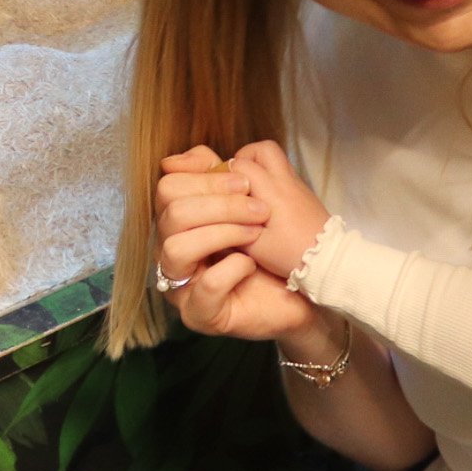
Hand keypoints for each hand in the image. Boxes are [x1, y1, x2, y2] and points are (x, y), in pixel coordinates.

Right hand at [154, 146, 321, 341]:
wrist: (303, 293)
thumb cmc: (275, 247)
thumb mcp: (247, 200)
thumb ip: (216, 174)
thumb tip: (182, 156)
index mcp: (180, 222)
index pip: (168, 188)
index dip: (206, 179)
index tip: (246, 183)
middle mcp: (173, 251)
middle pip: (171, 214)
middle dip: (220, 206)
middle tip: (259, 211)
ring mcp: (182, 285)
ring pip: (176, 247)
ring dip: (224, 233)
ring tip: (256, 234)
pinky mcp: (199, 314)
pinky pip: (206, 285)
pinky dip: (233, 269)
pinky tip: (250, 265)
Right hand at [229, 140, 337, 281]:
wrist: (328, 259)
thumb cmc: (291, 253)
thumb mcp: (254, 247)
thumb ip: (233, 227)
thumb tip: (217, 216)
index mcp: (271, 190)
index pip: (241, 164)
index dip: (224, 174)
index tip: (219, 191)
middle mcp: (285, 181)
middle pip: (264, 149)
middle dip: (246, 157)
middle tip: (235, 179)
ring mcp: (297, 185)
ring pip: (276, 158)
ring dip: (259, 167)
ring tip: (248, 190)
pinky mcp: (305, 193)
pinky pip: (284, 173)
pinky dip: (271, 179)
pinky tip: (264, 203)